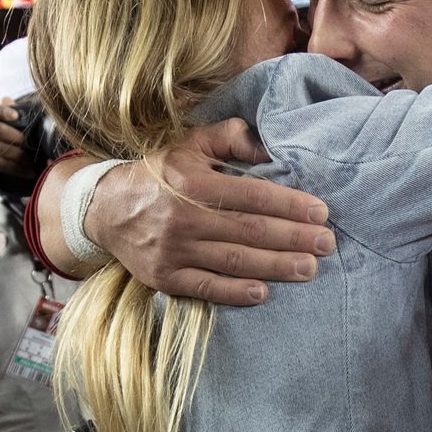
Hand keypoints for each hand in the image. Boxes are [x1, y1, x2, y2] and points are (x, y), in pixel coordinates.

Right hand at [87, 119, 335, 304]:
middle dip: (294, 238)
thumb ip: (229, 139)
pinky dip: (235, 292)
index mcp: (193, 184)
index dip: (289, 205)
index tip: (321, 213)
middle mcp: (183, 218)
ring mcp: (174, 252)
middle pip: (250, 231)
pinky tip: (264, 292)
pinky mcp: (165, 278)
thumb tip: (267, 144)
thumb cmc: (158, 175)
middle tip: (327, 244)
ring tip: (309, 269)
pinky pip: (206, 288)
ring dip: (276, 266)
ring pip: (235, 261)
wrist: (104, 209)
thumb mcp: (189, 146)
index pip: (252, 196)